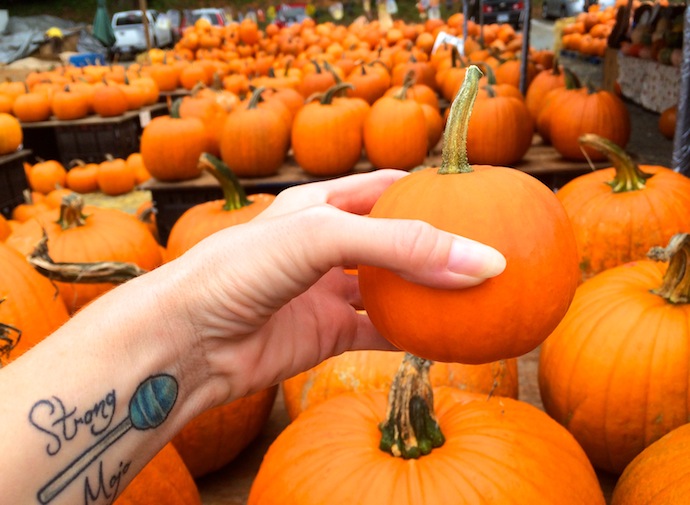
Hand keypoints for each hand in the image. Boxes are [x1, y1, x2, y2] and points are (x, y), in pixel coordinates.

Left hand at [128, 170, 506, 406]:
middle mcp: (326, 247)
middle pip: (395, 241)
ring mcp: (326, 292)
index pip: (386, 188)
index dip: (429, 190)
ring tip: (479, 298)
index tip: (478, 198)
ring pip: (391, 290)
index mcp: (320, 205)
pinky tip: (447, 341)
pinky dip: (413, 337)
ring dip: (428, 295)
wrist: (187, 342)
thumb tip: (484, 261)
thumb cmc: (240, 270)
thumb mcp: (322, 236)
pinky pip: (380, 333)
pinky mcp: (324, 335)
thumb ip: (400, 245)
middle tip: (490, 253)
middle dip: (437, 247)